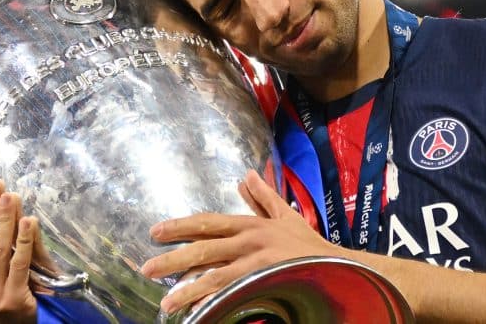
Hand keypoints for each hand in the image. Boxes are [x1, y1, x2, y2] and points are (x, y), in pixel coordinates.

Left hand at [141, 169, 337, 313]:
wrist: (339, 267)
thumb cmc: (308, 244)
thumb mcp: (285, 214)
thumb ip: (262, 196)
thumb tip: (245, 175)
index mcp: (250, 225)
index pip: (207, 223)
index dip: (180, 226)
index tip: (155, 231)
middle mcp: (250, 242)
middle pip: (204, 249)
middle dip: (173, 259)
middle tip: (147, 269)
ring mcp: (258, 265)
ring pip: (216, 276)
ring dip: (188, 290)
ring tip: (166, 304)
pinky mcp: (266, 284)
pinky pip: (235, 295)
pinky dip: (216, 304)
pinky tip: (199, 313)